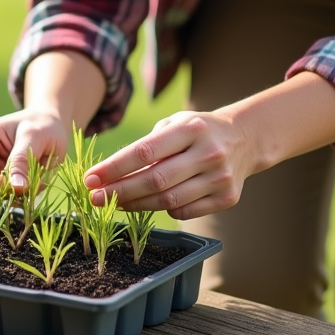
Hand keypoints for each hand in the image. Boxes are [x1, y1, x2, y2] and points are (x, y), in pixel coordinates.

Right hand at [0, 108, 69, 193]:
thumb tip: (16, 187)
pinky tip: (28, 190)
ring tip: (30, 188)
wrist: (50, 126)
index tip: (17, 187)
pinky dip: (14, 198)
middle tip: (25, 191)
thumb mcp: (35, 136)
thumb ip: (23, 160)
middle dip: (1, 191)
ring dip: (9, 196)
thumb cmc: (42, 125)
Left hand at [83, 110, 257, 219]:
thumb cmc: (197, 131)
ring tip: (114, 203)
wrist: (244, 139)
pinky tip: (148, 204)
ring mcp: (220, 178)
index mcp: (192, 128)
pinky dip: (163, 210)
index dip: (114, 167)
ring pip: (168, 200)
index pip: (145, 151)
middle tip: (94, 198)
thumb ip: (148, 146)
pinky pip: (185, 211)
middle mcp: (208, 153)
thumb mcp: (175, 124)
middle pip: (155, 180)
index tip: (90, 178)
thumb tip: (111, 175)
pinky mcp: (227, 198)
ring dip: (136, 205)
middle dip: (119, 191)